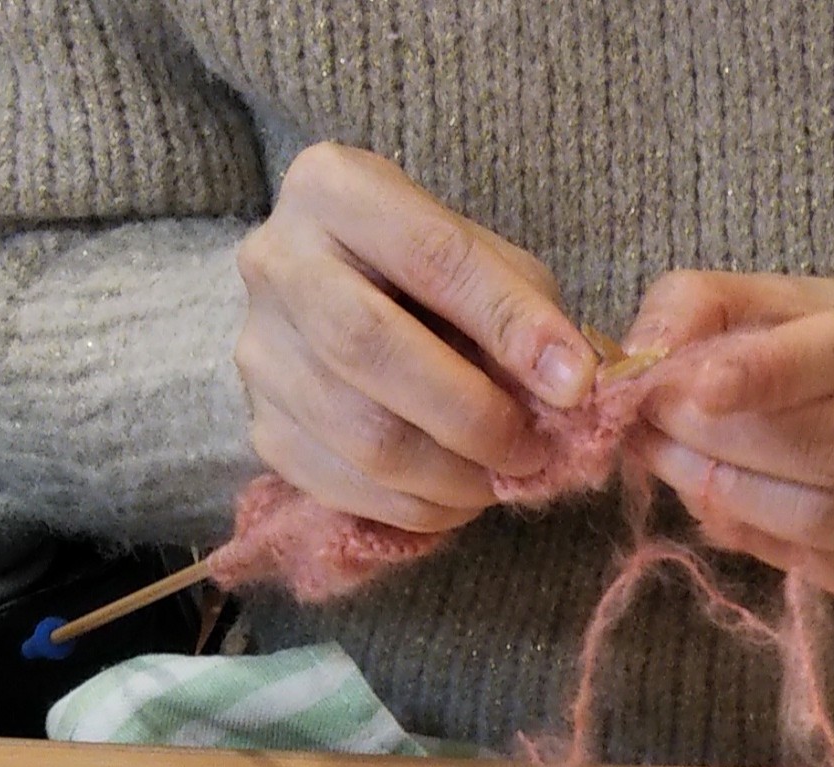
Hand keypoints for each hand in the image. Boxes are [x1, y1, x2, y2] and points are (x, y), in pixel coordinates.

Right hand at [234, 143, 597, 531]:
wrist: (333, 304)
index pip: (429, 257)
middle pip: (370, 349)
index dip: (509, 326)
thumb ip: (524, 310)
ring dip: (452, 477)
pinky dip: (417, 510)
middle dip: (471, 416)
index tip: (574, 382)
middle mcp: (276, 262)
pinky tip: (455, 497)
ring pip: (362, 436)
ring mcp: (259, 352)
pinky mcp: (262, 428)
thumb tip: (569, 388)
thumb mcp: (483, 261)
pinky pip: (345, 489)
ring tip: (501, 479)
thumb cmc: (425, 277)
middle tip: (532, 450)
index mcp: (334, 189)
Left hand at [627, 273, 833, 594]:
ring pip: (823, 517)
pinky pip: (818, 565)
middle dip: (726, 436)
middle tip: (651, 419)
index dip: (775, 371)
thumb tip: (645, 348)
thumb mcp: (808, 301)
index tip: (696, 382)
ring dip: (725, 492)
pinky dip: (752, 536)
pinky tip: (714, 502)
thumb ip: (720, 302)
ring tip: (666, 457)